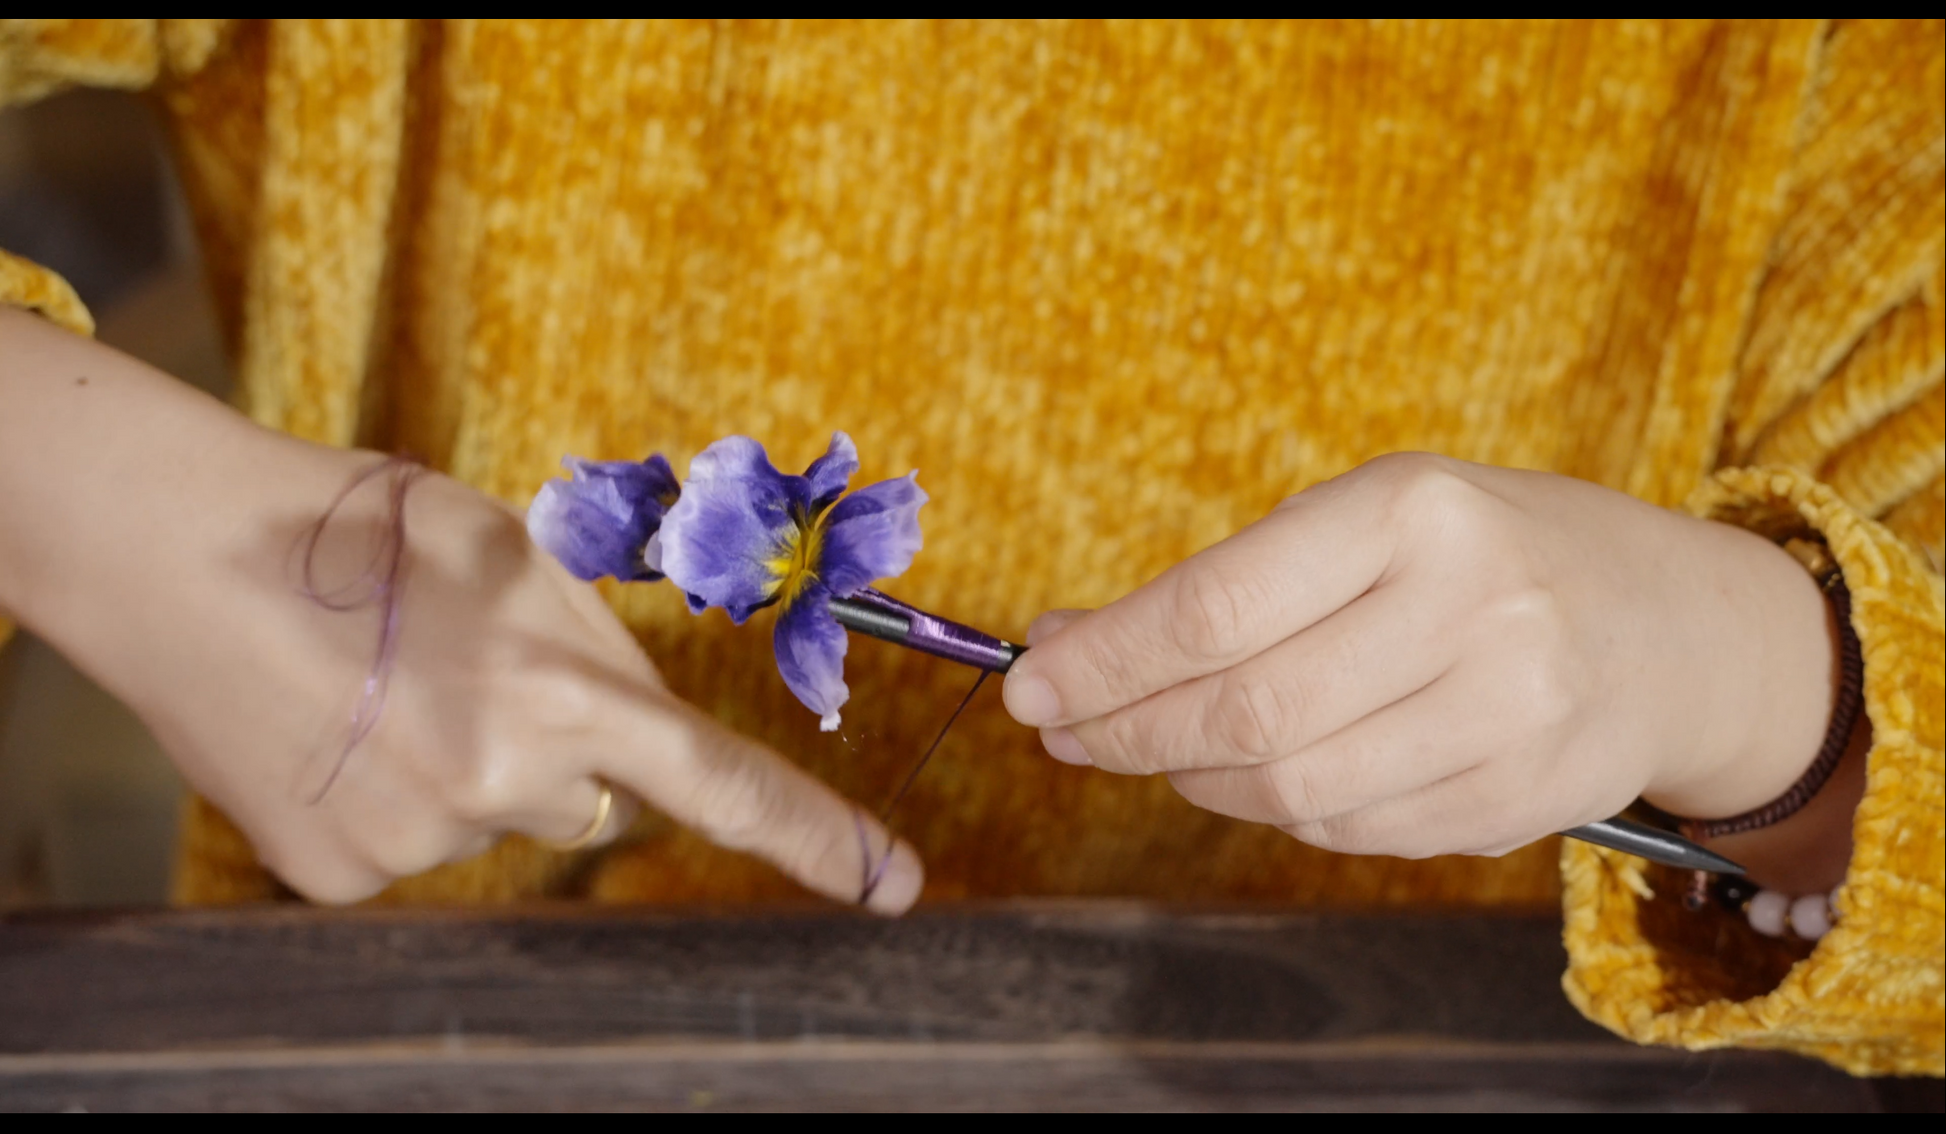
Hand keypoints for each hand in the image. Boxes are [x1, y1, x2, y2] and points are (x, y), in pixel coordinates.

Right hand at [0, 308, 921, 908]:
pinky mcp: (338, 878)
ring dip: (469, 772)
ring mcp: (415, 841)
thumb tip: (642, 729)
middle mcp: (500, 784)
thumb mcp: (515, 555)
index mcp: (561, 689)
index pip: (720, 782)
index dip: (815, 837)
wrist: (178, 554)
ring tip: (386, 686)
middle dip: (558, 750)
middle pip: (591, 804)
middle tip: (466, 671)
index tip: (891, 887)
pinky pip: (415, 849)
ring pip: (498, 825)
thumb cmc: (360, 532)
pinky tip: (340, 731)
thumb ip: (598, 648)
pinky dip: (393, 800)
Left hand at [1002, 453, 1848, 882]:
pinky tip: (1250, 775)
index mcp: (1416, 509)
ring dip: (1192, 777)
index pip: (1220, 605)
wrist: (1673, 625)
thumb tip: (1069, 644)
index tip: (1031, 685)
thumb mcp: (1373, 519)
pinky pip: (1351, 833)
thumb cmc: (1485, 552)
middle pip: (1246, 711)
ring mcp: (1511, 714)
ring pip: (1292, 790)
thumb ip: (1233, 581)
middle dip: (1128, 731)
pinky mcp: (1524, 800)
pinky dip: (1275, 812)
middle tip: (1066, 731)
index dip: (1108, 661)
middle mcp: (1475, 609)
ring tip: (1153, 746)